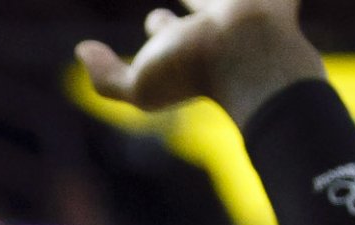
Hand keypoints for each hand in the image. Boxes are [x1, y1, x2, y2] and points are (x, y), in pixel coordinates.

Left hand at [77, 1, 324, 123]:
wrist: (251, 55)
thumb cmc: (194, 72)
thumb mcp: (140, 86)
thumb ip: (106, 77)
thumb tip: (81, 50)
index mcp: (181, 39)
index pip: (163, 26)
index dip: (159, 23)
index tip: (157, 20)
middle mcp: (210, 23)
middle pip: (194, 5)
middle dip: (183, 7)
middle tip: (175, 10)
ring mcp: (240, 7)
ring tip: (212, 0)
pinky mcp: (273, 1)